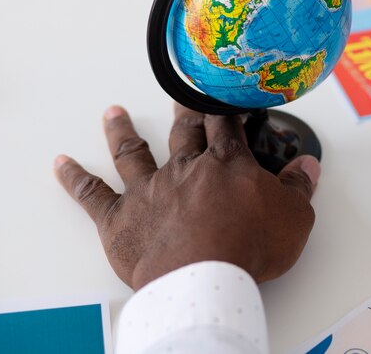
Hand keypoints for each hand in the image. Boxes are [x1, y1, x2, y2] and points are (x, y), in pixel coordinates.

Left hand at [54, 104, 319, 289]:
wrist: (204, 279)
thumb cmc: (247, 248)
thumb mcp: (293, 217)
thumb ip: (299, 187)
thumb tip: (308, 166)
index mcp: (226, 165)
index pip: (226, 124)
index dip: (226, 106)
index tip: (226, 91)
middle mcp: (184, 170)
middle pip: (183, 130)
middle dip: (184, 108)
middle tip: (181, 90)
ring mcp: (149, 191)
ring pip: (133, 152)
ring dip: (122, 130)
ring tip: (114, 113)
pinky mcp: (120, 218)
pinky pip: (92, 194)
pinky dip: (75, 178)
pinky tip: (62, 164)